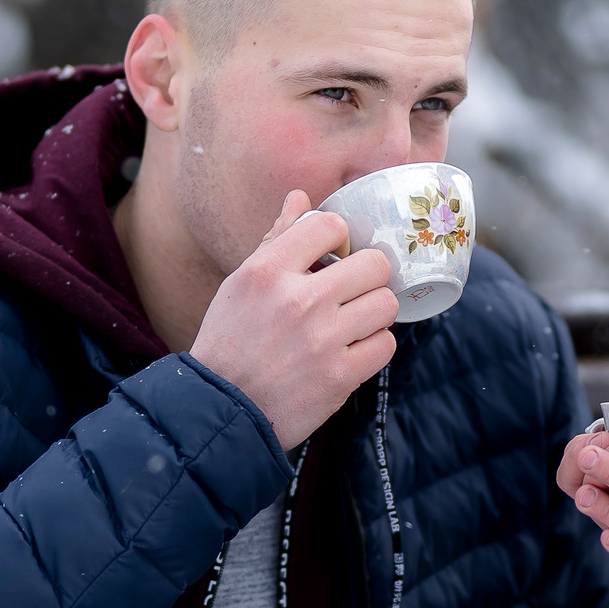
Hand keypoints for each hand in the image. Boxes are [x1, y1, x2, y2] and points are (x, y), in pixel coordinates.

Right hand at [189, 191, 398, 446]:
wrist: (220, 410)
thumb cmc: (231, 341)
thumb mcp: (241, 284)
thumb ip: (276, 239)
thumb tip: (301, 197)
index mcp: (267, 270)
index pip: (329, 224)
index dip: (340, 239)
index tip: (334, 257)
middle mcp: (297, 300)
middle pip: (374, 264)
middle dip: (368, 277)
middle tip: (353, 292)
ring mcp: (321, 340)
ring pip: (387, 303)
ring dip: (374, 313)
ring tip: (353, 323)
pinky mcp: (339, 376)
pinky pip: (386, 345)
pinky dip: (374, 347)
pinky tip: (352, 351)